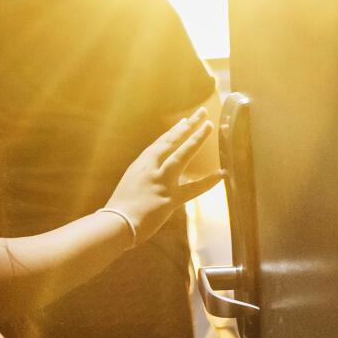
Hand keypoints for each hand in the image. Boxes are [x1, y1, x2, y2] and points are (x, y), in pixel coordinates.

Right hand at [104, 108, 220, 242]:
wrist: (115, 223)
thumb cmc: (120, 209)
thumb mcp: (129, 186)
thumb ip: (142, 178)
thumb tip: (152, 178)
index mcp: (140, 166)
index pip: (159, 144)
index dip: (174, 133)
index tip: (184, 122)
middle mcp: (150, 168)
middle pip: (171, 142)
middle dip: (187, 126)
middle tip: (201, 113)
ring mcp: (161, 181)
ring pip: (181, 155)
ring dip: (195, 139)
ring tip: (209, 127)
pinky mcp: (169, 198)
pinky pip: (193, 189)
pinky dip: (208, 181)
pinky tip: (221, 173)